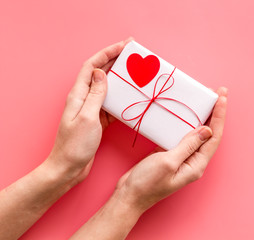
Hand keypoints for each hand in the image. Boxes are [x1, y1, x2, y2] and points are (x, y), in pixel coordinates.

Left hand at [46, 39, 131, 184]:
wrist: (69, 168)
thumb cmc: (75, 145)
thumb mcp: (87, 117)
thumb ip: (95, 94)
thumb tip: (100, 72)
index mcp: (78, 95)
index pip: (92, 66)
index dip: (107, 53)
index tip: (124, 45)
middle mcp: (84, 99)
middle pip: (101, 74)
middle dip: (116, 62)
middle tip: (134, 56)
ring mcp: (91, 109)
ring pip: (108, 88)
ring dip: (121, 80)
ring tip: (137, 74)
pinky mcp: (97, 120)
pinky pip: (112, 105)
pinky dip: (122, 99)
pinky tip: (132, 98)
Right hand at [115, 87, 227, 212]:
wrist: (129, 196)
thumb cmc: (147, 183)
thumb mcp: (168, 162)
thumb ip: (188, 145)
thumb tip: (207, 129)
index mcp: (196, 165)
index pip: (214, 137)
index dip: (219, 116)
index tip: (222, 97)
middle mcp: (192, 161)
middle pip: (209, 134)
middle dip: (214, 113)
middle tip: (218, 92)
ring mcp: (182, 158)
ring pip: (196, 133)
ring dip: (201, 116)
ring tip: (205, 99)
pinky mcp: (170, 154)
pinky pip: (182, 136)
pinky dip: (185, 123)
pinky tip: (184, 113)